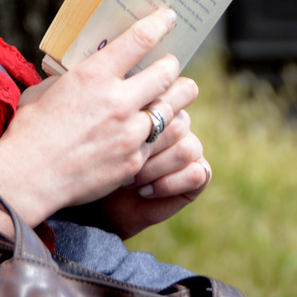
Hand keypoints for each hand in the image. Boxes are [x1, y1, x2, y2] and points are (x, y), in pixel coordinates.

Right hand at [0, 9, 185, 227]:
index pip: (140, 39)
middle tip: (169, 63)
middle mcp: (118, 101)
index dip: (159, 24)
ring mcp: (130, 133)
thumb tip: (88, 71)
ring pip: (170, 108)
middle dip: (171, 65)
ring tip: (169, 95)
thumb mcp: (46, 90)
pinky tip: (147, 131)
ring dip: (171, 99)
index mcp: (94, 75)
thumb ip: (74, 78)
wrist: (28, 179)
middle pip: (166, 73)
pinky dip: (154, 134)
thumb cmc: (30, 131)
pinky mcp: (134, 160)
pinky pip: (157, 141)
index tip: (169, 18)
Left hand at [94, 95, 208, 238]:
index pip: (166, 98)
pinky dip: (167, 184)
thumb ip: (118, 110)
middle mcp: (178, 122)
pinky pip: (196, 174)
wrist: (101, 204)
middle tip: (120, 163)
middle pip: (177, 124)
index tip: (116, 137)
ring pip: (185, 149)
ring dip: (154, 169)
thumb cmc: (96, 162)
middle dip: (146, 149)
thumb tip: (123, 92)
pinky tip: (145, 191)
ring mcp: (190, 147)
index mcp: (158, 103)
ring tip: (129, 182)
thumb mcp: (101, 133)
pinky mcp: (199, 174)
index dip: (145, 120)